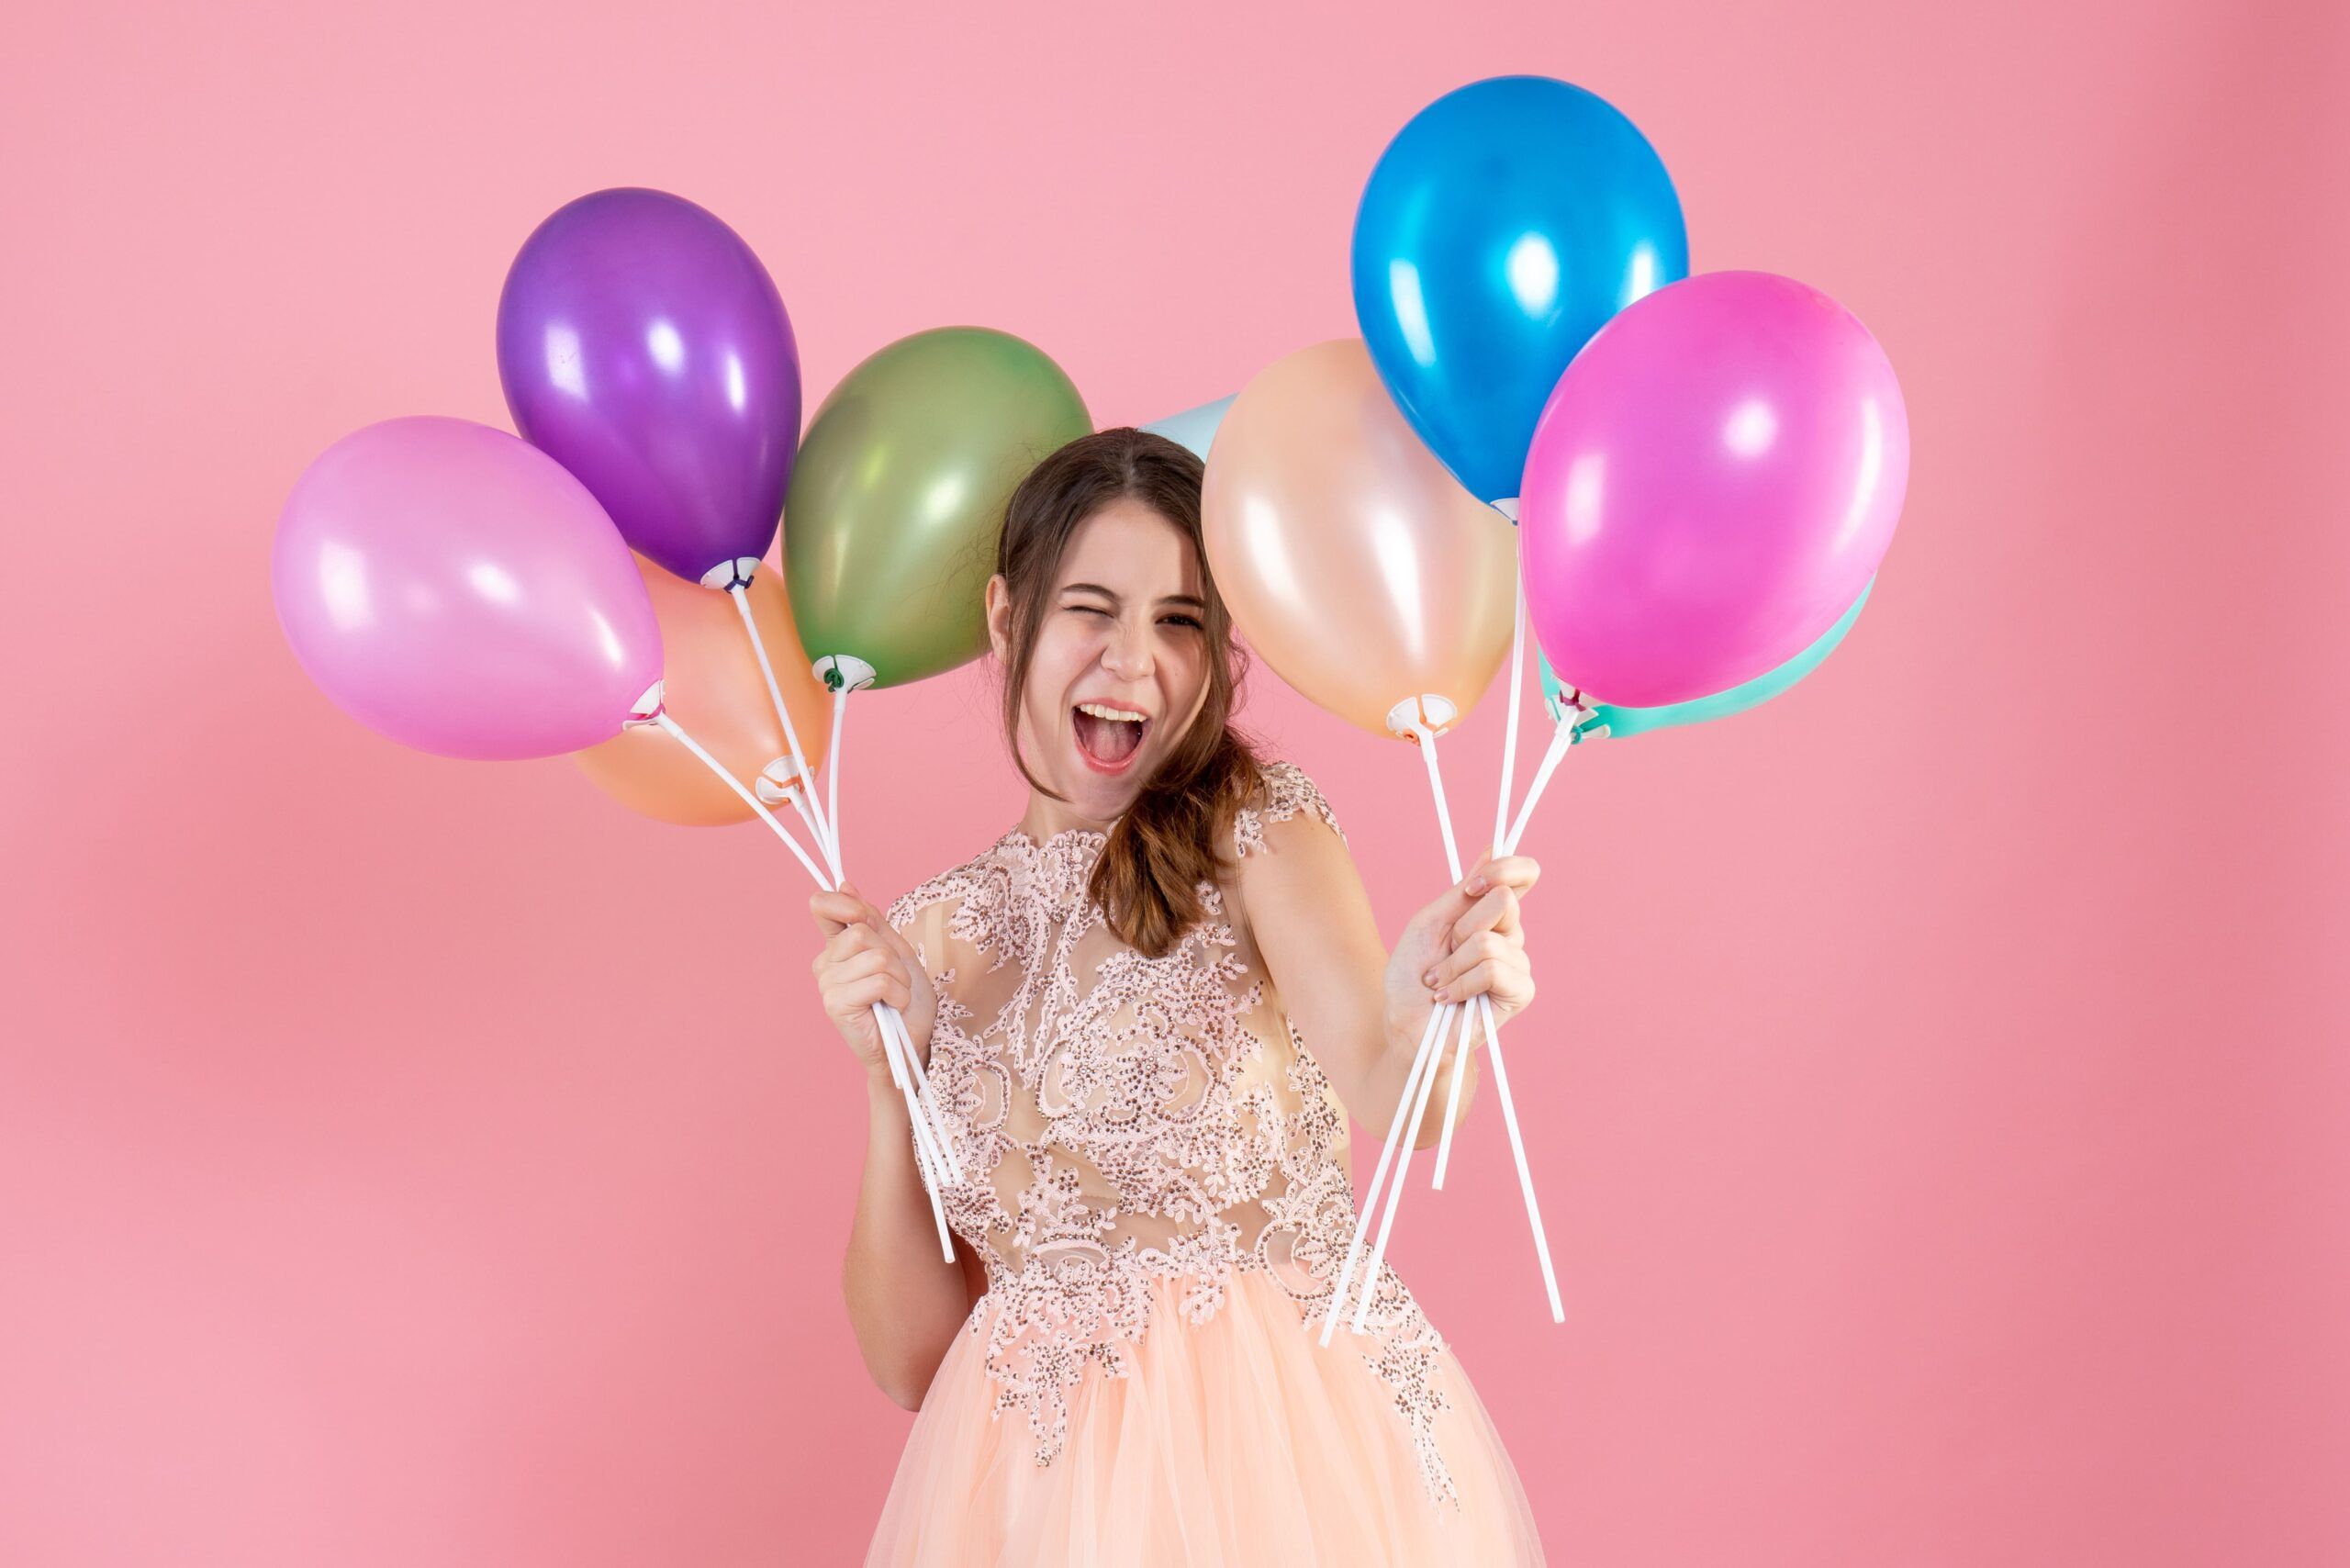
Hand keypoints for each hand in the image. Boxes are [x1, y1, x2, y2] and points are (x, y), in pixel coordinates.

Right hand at [809, 883, 936, 1079]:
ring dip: (899, 977)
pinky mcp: (836, 1004)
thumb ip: (871, 919)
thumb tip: (845, 884)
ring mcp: (827, 984)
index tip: (862, 915)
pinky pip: (878, 980)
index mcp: (837, 946)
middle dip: (891, 953)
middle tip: (894, 979)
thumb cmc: (905, 999)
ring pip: (875, 956)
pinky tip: (891, 1008)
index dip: (844, 903)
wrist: (912, 1042)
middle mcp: (825, 963)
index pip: (822, 906)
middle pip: (860, 930)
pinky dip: (897, 993)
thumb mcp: (895, 950)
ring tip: (894, 996)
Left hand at [1382, 851, 1540, 1049]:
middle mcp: (1509, 934)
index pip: (1523, 874)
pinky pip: (1493, 969)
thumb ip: (1462, 891)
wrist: (1405, 1022)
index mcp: (1490, 913)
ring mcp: (1518, 963)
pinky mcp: (1520, 992)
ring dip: (1453, 963)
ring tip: (1441, 981)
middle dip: (1461, 927)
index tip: (1471, 887)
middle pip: (1503, 901)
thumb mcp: (1430, 922)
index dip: (1505, 868)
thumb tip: (1491, 848)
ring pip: (1490, 940)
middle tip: (1444, 952)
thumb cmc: (1413, 975)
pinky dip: (1461, 983)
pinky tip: (1450, 997)